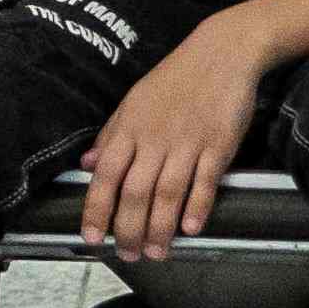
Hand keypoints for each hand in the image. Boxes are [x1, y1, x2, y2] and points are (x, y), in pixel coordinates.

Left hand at [80, 28, 264, 260]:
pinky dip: (197, 206)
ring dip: (160, 228)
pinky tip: (190, 228)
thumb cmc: (175, 78)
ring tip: (157, 252)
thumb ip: (110, 135)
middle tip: (128, 255)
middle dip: (128, 229)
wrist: (222, 52)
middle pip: (135, 191)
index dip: (95, 209)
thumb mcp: (134, 101)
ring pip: (167, 193)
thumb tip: (86, 165)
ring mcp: (187, 141)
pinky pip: (205, 181)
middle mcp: (154, 137)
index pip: (105, 175)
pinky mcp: (218, 144)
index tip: (90, 237)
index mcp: (130, 128)